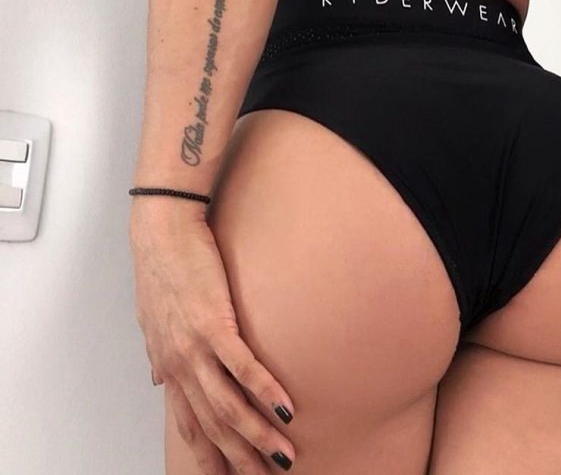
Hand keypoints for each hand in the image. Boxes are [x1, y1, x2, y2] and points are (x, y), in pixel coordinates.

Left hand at [129, 211, 296, 472]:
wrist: (163, 230)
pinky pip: (243, 368)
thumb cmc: (162, 266)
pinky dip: (265, 392)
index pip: (191, 425)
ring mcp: (196, 347)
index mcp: (170, 365)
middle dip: (240, 459)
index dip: (211, 456)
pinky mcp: (214, 324)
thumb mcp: (153, 318)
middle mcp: (180, 365)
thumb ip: (161, 352)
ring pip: (229, 407)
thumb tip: (159, 378)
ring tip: (284, 456)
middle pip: (213, 426)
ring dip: (258, 437)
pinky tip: (286, 409)